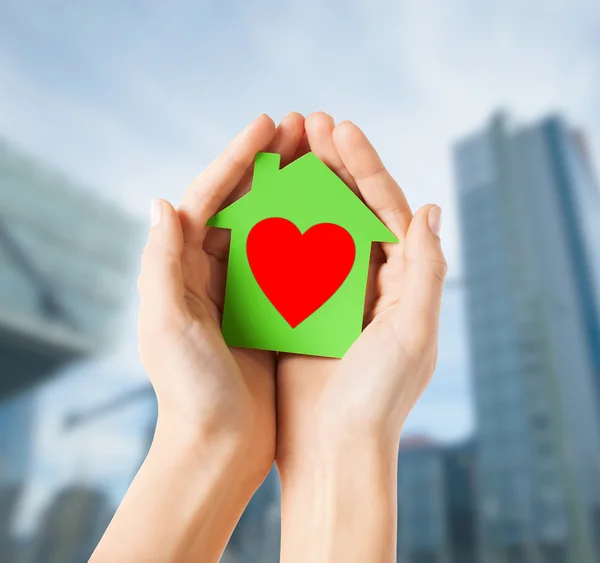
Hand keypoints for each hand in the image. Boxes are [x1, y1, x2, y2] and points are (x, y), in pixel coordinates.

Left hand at [138, 113, 303, 476]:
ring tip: (321, 156)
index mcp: (181, 270)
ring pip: (269, 225)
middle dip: (270, 162)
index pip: (207, 198)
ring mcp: (241, 289)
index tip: (268, 124)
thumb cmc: (190, 393)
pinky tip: (333, 213)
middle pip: (241, 203)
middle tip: (302, 126)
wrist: (219, 447)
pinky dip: (308, 233)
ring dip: (293, 190)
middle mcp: (208, 273)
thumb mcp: (167, 327)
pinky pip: (290, 260)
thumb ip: (159, 265)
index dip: (236, 158)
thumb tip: (161, 202)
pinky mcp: (267, 311)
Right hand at [276, 113, 446, 561]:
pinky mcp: (298, 310)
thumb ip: (425, 270)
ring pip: (315, 226)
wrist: (333, 452)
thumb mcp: (413, 332)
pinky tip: (257, 201)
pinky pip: (287, 258)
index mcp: (400, 282)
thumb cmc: (377, 399)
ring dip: (300, 187)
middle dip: (331, 164)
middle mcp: (368, 282)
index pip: (385, 208)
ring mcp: (330, 293)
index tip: (338, 128)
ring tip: (282, 149)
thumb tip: (429, 208)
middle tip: (306, 123)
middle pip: (350, 208)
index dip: (365, 165)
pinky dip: (276, 228)